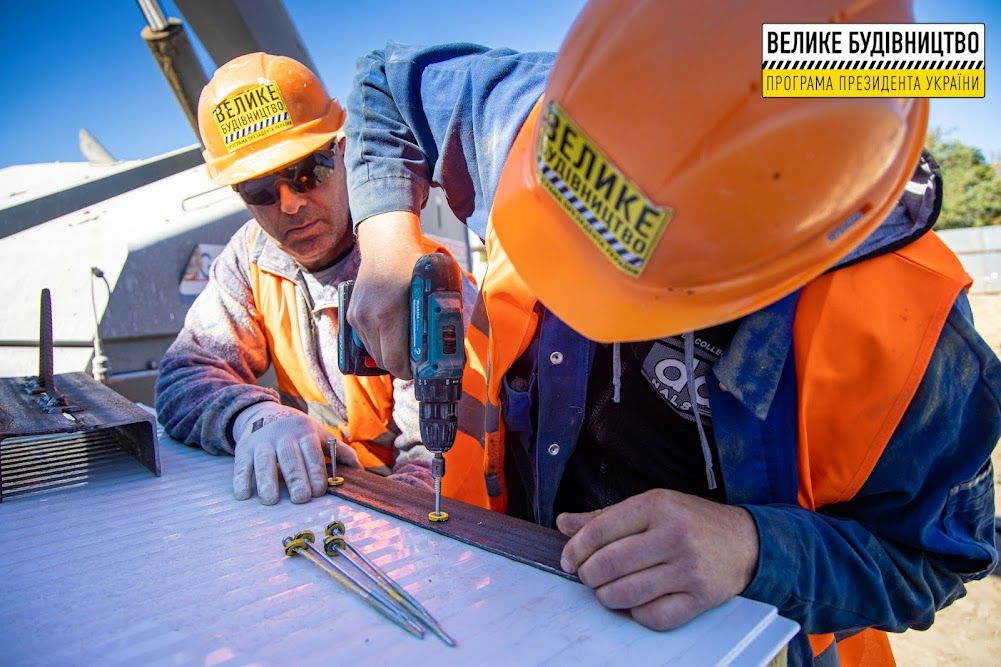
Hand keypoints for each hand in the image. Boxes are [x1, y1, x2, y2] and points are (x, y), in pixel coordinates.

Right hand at [232, 402, 356, 504]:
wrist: (264, 414)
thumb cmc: (299, 433)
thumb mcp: (319, 436)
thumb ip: (339, 452)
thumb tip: (360, 472)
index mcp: (305, 432)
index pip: (312, 453)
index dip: (316, 472)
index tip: (319, 492)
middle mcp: (283, 435)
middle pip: (290, 457)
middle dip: (296, 478)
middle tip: (300, 499)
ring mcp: (262, 441)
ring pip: (264, 461)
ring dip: (267, 480)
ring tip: (270, 500)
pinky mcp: (243, 449)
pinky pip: (242, 465)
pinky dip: (241, 479)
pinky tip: (244, 495)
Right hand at [350, 211, 425, 378]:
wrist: (386, 245)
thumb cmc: (414, 266)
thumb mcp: (430, 292)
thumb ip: (436, 320)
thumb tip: (449, 346)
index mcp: (388, 315)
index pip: (395, 361)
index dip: (410, 372)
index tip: (421, 370)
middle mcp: (367, 318)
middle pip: (384, 361)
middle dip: (401, 365)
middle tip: (417, 362)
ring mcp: (356, 317)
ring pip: (373, 353)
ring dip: (389, 355)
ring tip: (405, 347)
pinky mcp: (352, 315)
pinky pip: (366, 340)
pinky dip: (379, 343)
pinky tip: (392, 335)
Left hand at [557, 489, 758, 630]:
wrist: (745, 541)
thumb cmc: (692, 521)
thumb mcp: (652, 505)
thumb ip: (605, 517)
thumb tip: (563, 523)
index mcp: (657, 506)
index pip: (600, 531)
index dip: (575, 549)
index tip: (568, 560)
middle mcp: (673, 536)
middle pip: (609, 565)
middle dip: (588, 576)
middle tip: (588, 576)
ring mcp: (689, 569)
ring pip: (627, 594)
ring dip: (606, 597)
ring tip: (606, 591)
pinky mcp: (701, 598)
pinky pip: (654, 616)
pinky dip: (636, 614)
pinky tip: (635, 603)